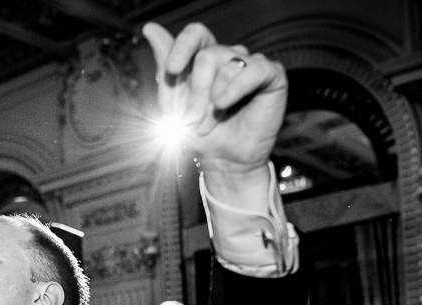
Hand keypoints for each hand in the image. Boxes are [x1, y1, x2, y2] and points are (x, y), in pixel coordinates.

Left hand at [143, 21, 286, 194]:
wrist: (223, 160)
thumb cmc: (199, 131)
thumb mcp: (175, 101)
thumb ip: (165, 65)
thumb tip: (149, 27)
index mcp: (205, 58)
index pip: (195, 34)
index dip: (182, 47)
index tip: (173, 70)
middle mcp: (229, 56)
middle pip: (208, 56)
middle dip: (195, 93)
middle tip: (192, 120)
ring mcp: (251, 64)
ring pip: (227, 65)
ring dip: (212, 100)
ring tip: (209, 123)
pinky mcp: (271, 76)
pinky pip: (254, 70)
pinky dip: (235, 88)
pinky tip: (224, 103)